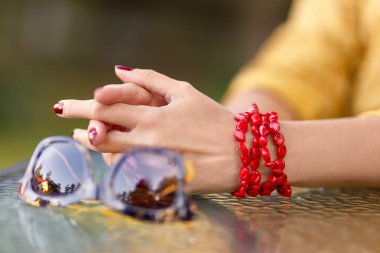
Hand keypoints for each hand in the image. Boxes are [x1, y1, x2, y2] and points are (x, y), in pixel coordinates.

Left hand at [56, 68, 239, 192]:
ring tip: (81, 136)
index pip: (107, 109)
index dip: (84, 106)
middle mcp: (146, 141)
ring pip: (108, 156)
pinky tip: (109, 154)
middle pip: (100, 134)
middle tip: (67, 118)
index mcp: (153, 117)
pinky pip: (126, 174)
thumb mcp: (184, 92)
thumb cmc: (213, 119)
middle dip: (79, 125)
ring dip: (91, 144)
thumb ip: (151, 79)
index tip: (69, 105)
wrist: (239, 154)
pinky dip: (112, 161)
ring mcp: (150, 163)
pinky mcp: (157, 181)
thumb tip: (118, 69)